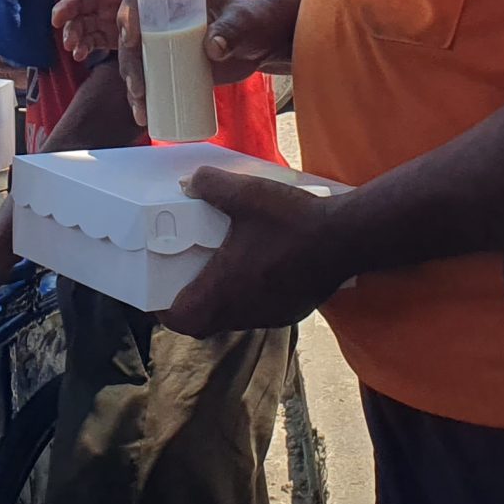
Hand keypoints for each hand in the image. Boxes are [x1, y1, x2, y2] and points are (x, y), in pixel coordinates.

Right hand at [51, 0, 293, 125]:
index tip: (130, 39)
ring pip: (137, 62)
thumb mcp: (244, 19)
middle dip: (128, 64)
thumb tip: (213, 48)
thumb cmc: (256, 16)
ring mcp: (166, 44)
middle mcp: (162, 18)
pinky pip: (151, 80)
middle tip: (138, 88)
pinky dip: (144, 97)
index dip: (126, 15)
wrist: (266, 38)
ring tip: (141, 109)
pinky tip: (143, 115)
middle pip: (131, 37)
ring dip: (133, 85)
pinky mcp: (174, 65)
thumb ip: (231, 29)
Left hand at [163, 168, 348, 337]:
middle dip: (190, 303)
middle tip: (185, 276)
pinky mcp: (291, 311)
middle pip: (204, 322)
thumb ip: (210, 186)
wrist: (345, 238)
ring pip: (232, 317)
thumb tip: (190, 182)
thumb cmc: (292, 222)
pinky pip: (258, 310)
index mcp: (223, 291)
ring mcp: (269, 315)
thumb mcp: (245, 194)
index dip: (163, 309)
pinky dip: (248, 295)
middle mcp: (243, 311)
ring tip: (219, 268)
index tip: (157, 290)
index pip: (181, 320)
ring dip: (221, 299)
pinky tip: (256, 267)